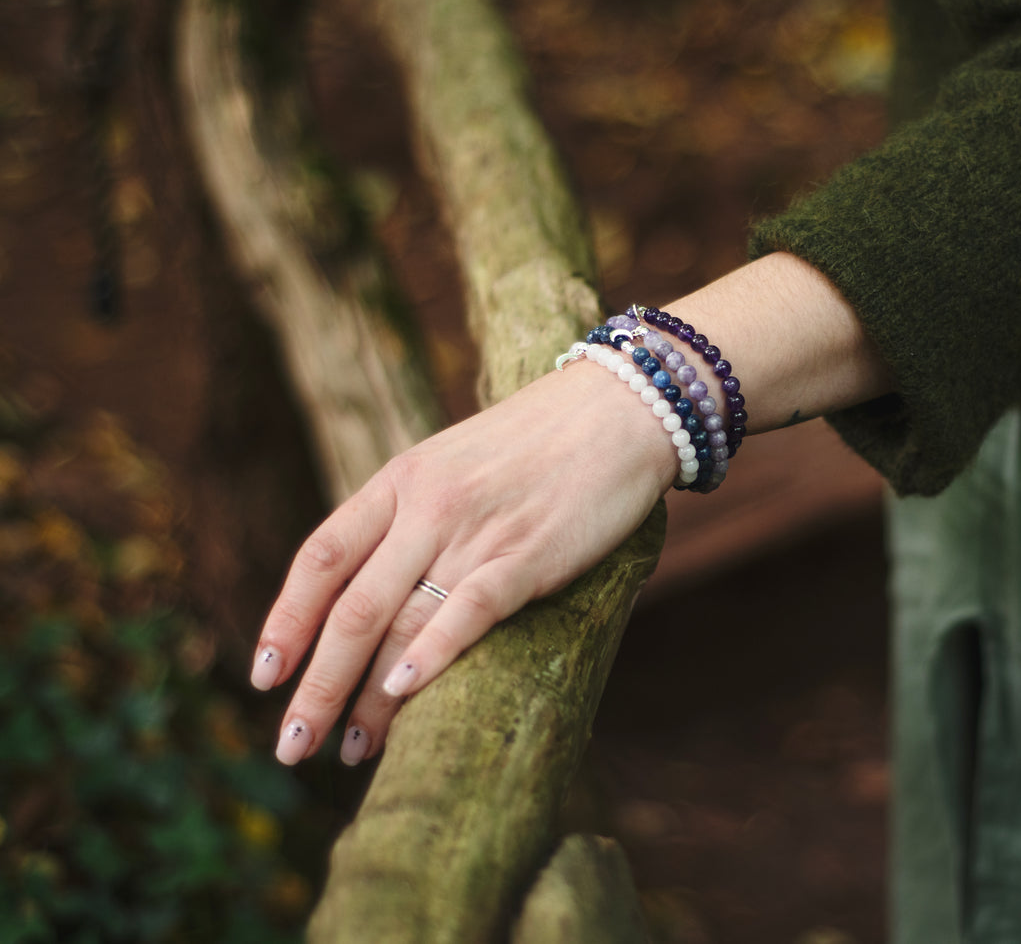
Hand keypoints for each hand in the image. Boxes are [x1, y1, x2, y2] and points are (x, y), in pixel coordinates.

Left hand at [251, 363, 675, 765]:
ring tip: (353, 749)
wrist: (619, 408)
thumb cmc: (540, 442)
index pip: (321, 557)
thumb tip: (370, 584)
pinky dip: (432, 655)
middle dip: (317, 686)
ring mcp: (476, 531)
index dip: (286, 621)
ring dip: (369, 697)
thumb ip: (411, 514)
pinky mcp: (529, 555)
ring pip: (401, 623)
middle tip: (294, 745)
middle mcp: (426, 507)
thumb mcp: (454, 461)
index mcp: (400, 480)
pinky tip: (403, 695)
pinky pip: (469, 610)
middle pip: (351, 609)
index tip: (264, 676)